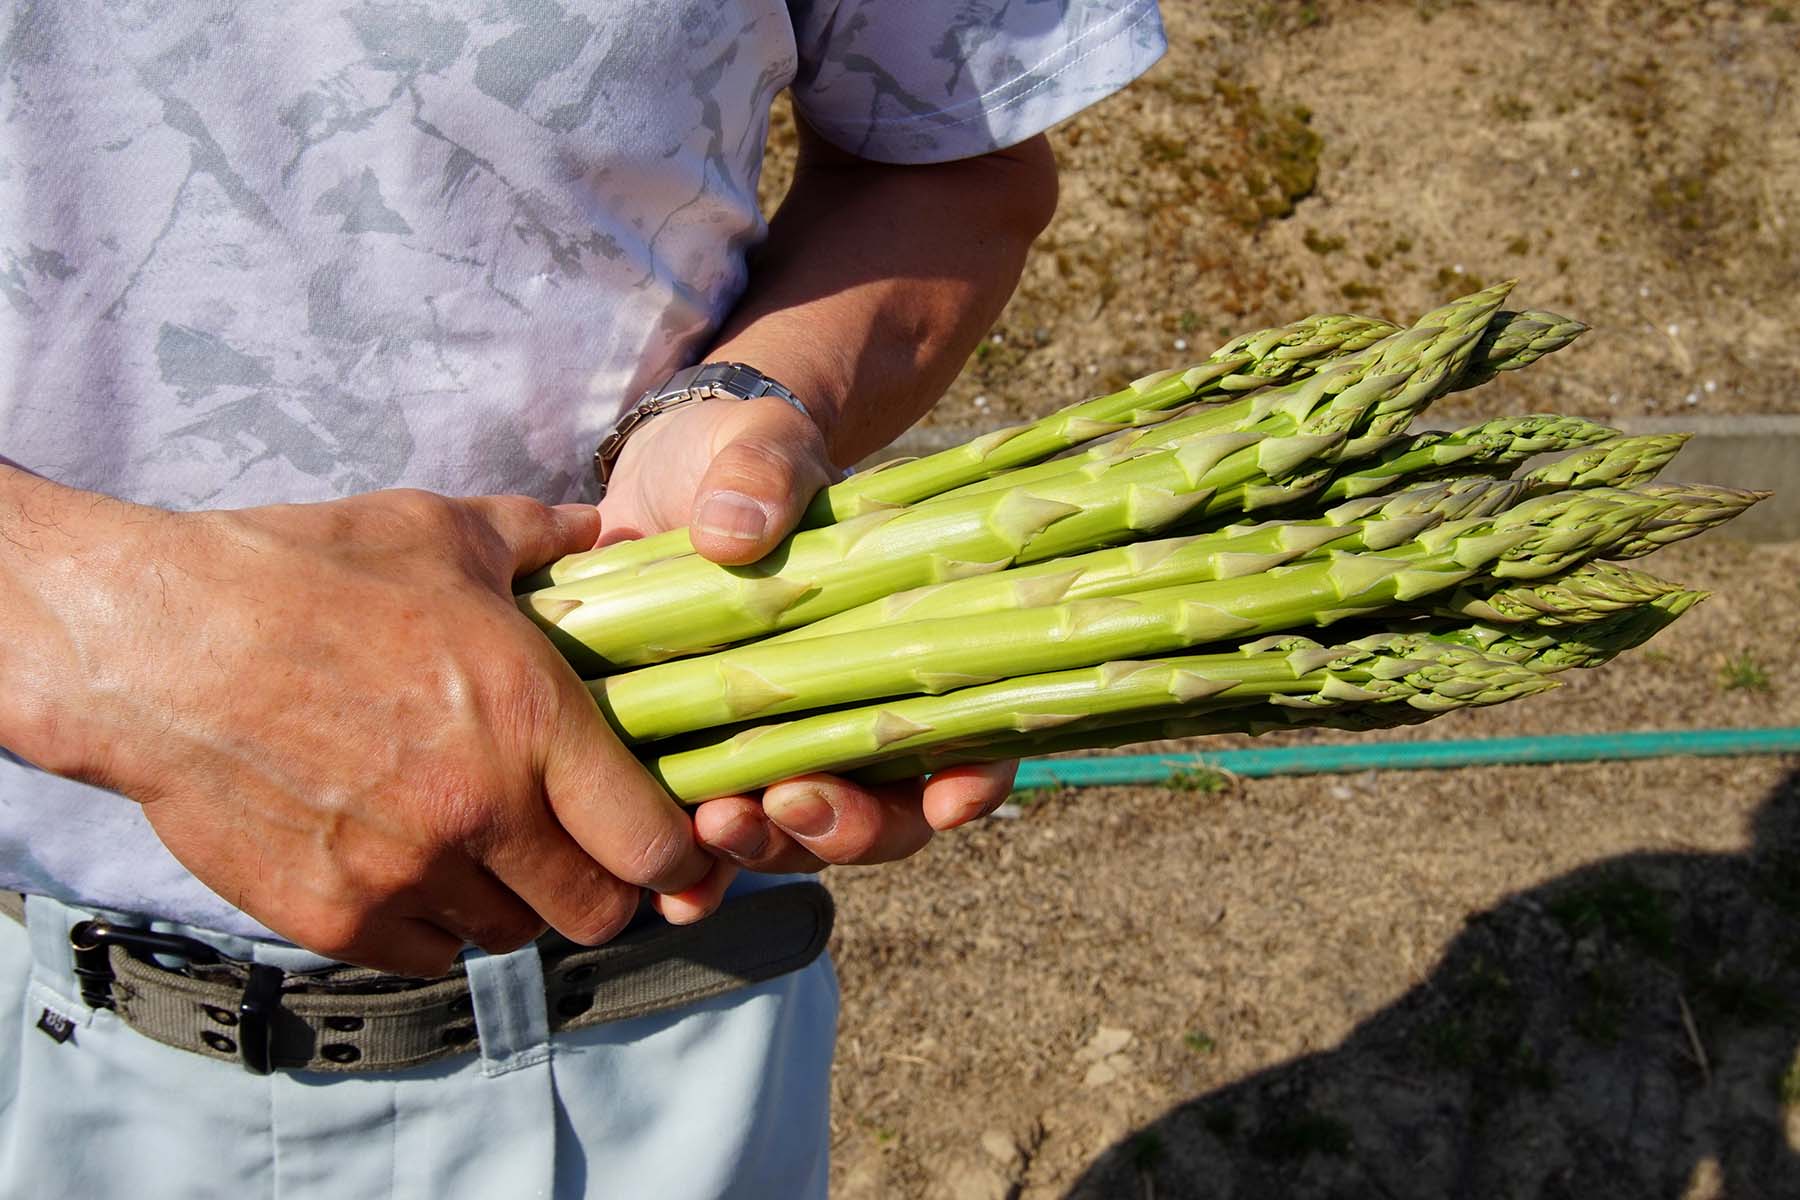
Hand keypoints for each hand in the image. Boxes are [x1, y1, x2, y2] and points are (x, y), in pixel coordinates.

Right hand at [3, 483, 731, 974]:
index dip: (675, 853)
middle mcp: (482, 810)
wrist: (155, 640)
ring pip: (510, 935)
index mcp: (530, 720)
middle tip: (576, 850)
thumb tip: (614, 527)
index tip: (665, 840)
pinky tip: (407, 862)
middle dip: (601, 888)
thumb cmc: (305, 574)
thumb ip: (544, 538)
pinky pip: (425, 954)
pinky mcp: (334, 916)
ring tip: (480, 844)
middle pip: (597, 912)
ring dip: (512, 901)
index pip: (653, 844)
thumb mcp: (440, 532)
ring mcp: (406, 872)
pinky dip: (431, 924)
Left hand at [599, 396, 1018, 871]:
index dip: (972, 781)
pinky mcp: (700, 764)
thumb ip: (763, 474)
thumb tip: (731, 531)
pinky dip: (699, 873)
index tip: (945, 801)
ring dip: (767, 848)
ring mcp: (778, 748)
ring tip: (714, 824)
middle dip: (845, 829)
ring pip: (799, 838)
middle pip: (886, 816)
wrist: (661, 475)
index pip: (971, 735)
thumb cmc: (741, 459)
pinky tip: (671, 886)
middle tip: (786, 804)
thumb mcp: (762, 447)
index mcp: (904, 648)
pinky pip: (712, 840)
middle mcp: (852, 717)